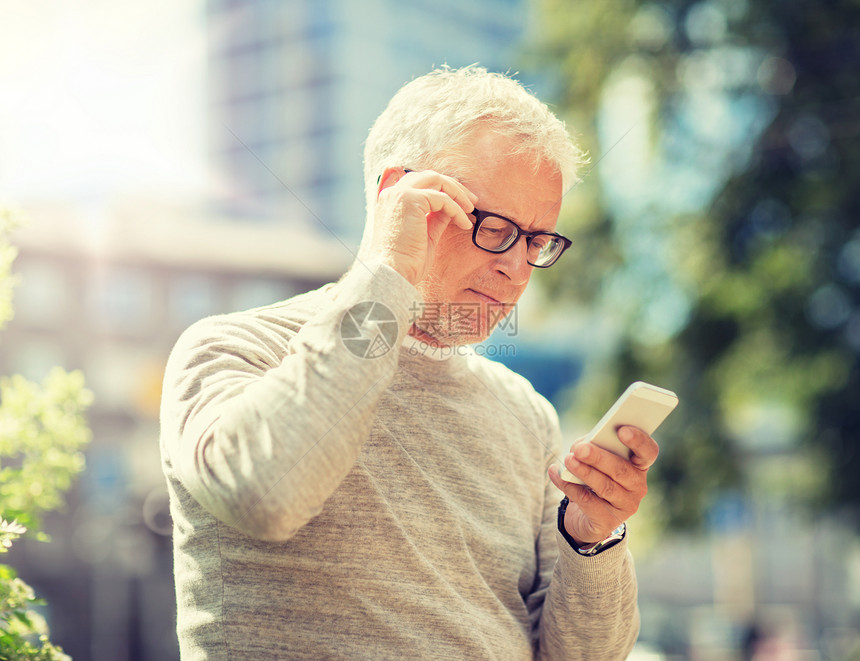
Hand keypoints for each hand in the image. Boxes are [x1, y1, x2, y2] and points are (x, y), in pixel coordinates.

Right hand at [359, 168, 476, 284]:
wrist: (393, 273)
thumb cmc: (407, 262)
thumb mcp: (425, 235)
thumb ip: (435, 218)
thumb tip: (451, 209)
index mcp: (392, 201)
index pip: (420, 183)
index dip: (442, 189)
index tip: (460, 202)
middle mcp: (392, 193)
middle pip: (429, 176)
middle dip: (453, 186)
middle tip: (471, 201)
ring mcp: (399, 194)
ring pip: (436, 180)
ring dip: (457, 193)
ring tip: (471, 209)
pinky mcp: (410, 199)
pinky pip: (442, 198)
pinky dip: (457, 209)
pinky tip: (464, 224)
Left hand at [548, 426, 658, 546]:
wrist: (587, 516)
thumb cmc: (595, 477)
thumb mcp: (598, 461)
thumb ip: (594, 448)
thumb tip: (580, 446)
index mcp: (639, 466)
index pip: (648, 452)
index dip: (638, 441)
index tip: (622, 430)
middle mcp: (637, 486)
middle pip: (621, 470)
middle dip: (599, 457)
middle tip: (580, 449)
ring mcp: (625, 506)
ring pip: (605, 487)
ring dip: (584, 472)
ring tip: (568, 460)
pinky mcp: (607, 521)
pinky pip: (587, 501)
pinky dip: (568, 486)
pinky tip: (556, 474)